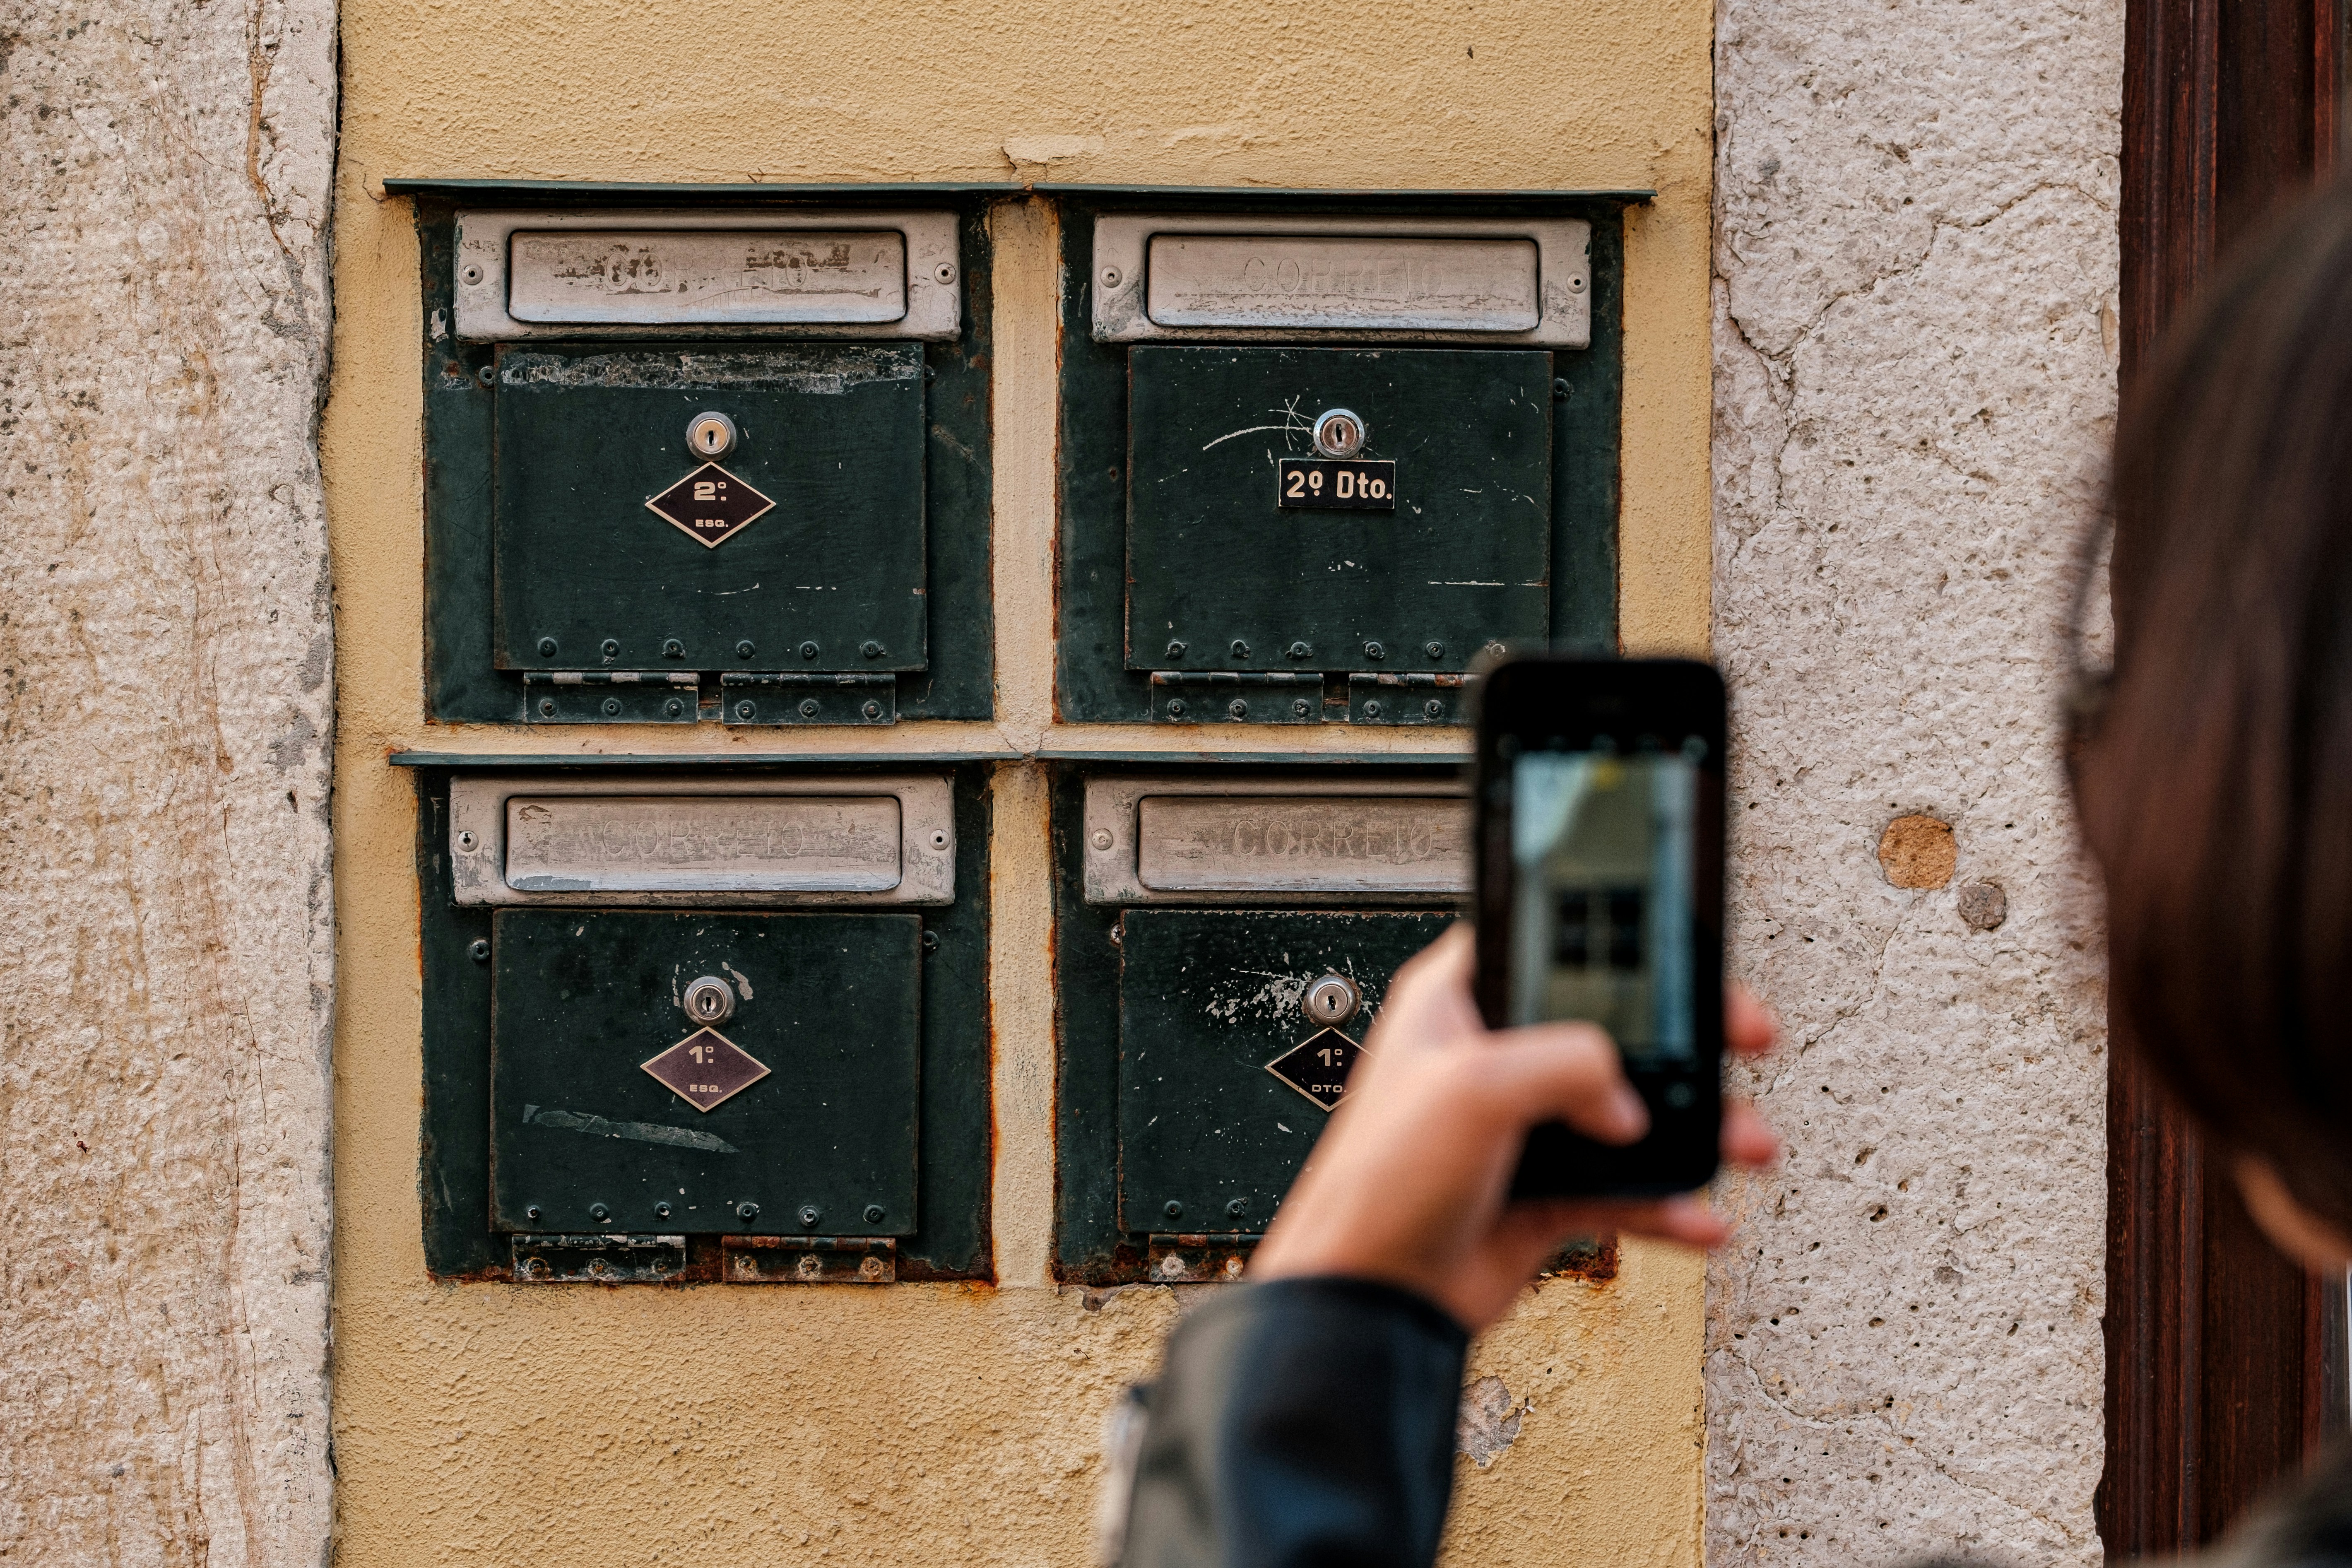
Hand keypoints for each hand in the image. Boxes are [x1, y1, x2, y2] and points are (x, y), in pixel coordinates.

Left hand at [1249, 924, 1778, 1332]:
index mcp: (1460, 1002)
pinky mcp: (1546, 1191)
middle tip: (1742, 1040)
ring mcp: (1525, 1127)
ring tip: (1744, 1143)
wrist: (1370, 1297)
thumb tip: (1621, 1095)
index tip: (1686, 955)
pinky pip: (1630, 1189)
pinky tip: (1700, 1215)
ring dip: (1698, 1127)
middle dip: (1687, 1040)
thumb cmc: (1378, 1183)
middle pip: (1615, 1028)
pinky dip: (1671, 1202)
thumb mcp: (1471, 1085)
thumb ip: (1564, 1062)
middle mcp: (1495, 1058)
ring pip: (1635, 1111)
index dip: (1619, 942)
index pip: (1552, 946)